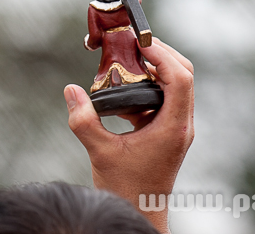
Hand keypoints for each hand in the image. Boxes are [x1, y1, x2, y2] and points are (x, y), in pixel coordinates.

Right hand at [63, 38, 193, 233]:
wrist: (139, 212)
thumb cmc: (124, 188)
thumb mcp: (99, 151)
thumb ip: (84, 120)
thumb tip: (70, 90)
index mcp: (172, 128)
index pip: (180, 80)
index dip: (162, 55)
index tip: (140, 42)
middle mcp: (181, 125)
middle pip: (184, 75)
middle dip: (162, 54)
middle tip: (134, 43)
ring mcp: (177, 128)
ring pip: (177, 85)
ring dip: (156, 68)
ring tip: (129, 58)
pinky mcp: (168, 131)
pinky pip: (166, 98)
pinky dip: (150, 85)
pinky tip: (124, 88)